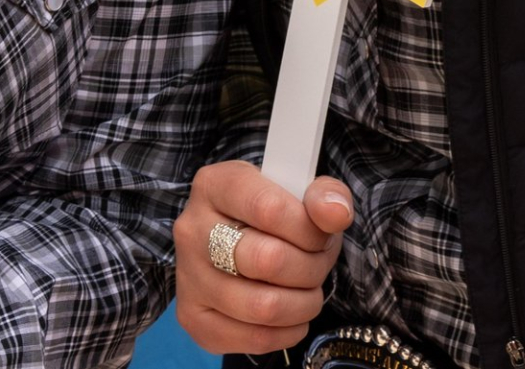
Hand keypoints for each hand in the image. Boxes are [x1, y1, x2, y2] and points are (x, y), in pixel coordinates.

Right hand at [171, 160, 353, 355]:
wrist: (236, 240)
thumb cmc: (273, 215)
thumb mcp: (300, 190)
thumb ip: (325, 194)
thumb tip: (336, 213)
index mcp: (214, 185)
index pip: (268, 208)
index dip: (309, 229)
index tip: (320, 235)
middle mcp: (192, 229)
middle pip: (266, 260)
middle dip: (310, 268)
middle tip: (317, 264)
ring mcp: (188, 277)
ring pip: (263, 306)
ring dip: (303, 303)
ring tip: (307, 290)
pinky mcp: (194, 318)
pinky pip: (254, 339)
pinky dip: (287, 332)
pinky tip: (290, 313)